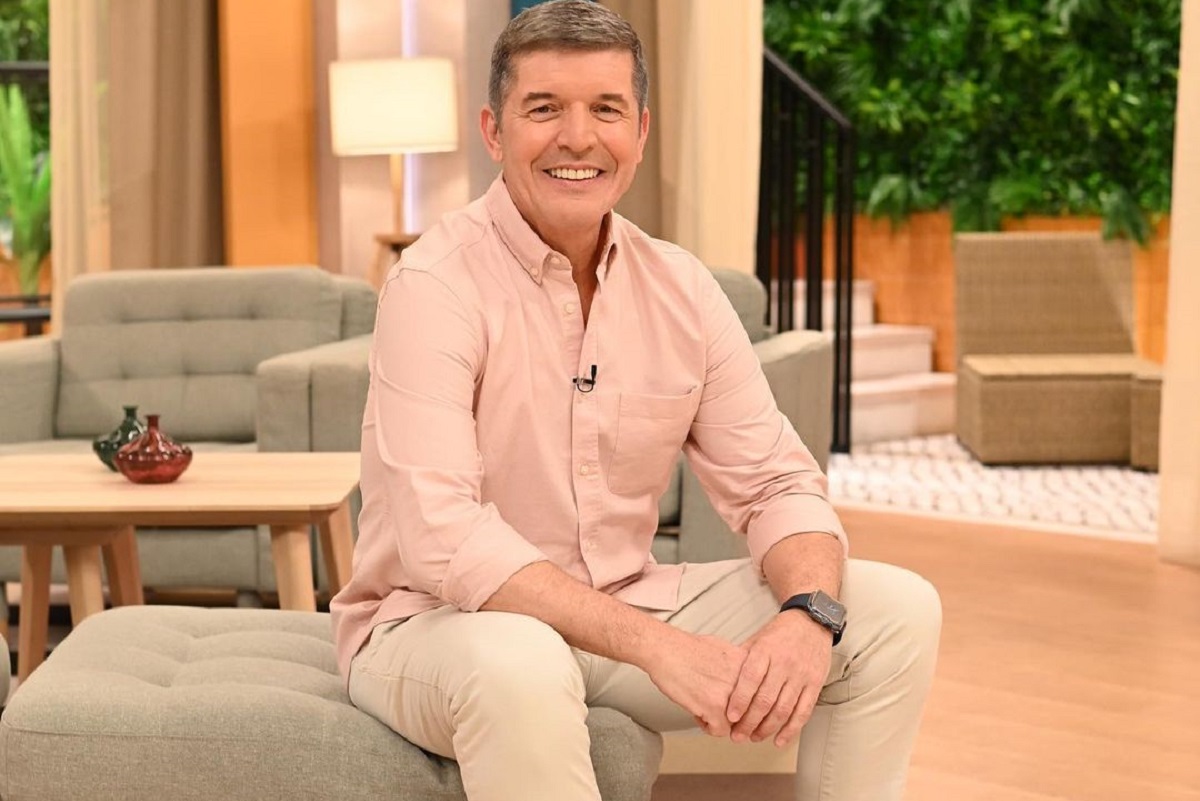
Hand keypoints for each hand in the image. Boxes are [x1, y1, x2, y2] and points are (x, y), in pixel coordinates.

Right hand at [641, 629, 747, 737]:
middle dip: (737, 718)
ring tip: (706, 710)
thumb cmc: (686, 648)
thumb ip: (738, 668)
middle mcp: (745, 680)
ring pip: (736, 725)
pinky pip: (719, 731)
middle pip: (752, 713)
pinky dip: (707, 726)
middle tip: (725, 717)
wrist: (665, 649)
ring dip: (721, 722)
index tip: (741, 712)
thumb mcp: (724, 650)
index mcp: (750, 665)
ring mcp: (731, 695)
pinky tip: (698, 712)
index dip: (749, 707)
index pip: (761, 696)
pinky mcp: (714, 708)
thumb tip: (744, 682)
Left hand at [725, 612, 831, 746]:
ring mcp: (801, 675)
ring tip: (754, 737)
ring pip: (783, 709)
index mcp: (766, 650)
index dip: (739, 700)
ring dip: (767, 728)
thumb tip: (721, 680)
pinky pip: (803, 712)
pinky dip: (791, 729)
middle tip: (738, 735)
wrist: (812, 622)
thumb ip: (742, 660)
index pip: (751, 679)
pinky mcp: (815, 684)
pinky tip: (779, 739)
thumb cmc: (781, 632)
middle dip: (750, 722)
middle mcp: (784, 663)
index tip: (730, 717)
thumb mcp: (757, 639)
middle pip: (766, 699)